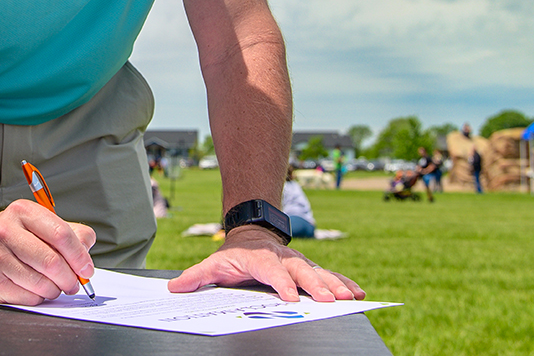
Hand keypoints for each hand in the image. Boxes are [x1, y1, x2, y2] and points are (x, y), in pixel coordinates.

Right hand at [0, 199, 96, 305]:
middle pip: (52, 261)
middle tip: (74, 284)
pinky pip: (27, 298)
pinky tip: (35, 290)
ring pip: (41, 283)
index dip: (79, 256)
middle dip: (70, 278)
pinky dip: (39, 298)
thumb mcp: (40, 224)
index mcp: (22, 211)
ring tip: (55, 286)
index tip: (86, 269)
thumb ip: (71, 234)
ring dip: (55, 290)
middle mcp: (4, 231)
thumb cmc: (14, 238)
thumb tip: (86, 253)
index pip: (61, 234)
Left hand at [167, 226, 364, 302]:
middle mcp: (282, 260)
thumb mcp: (213, 263)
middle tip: (329, 301)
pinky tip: (359, 293)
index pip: (270, 271)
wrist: (252, 233)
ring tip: (351, 297)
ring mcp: (298, 263)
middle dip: (316, 286)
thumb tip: (174, 288)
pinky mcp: (309, 269)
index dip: (280, 283)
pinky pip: (330, 276)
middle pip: (301, 272)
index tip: (289, 296)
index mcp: (259, 260)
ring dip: (336, 285)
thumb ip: (196, 276)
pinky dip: (344, 283)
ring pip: (319, 273)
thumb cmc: (233, 255)